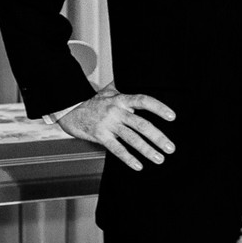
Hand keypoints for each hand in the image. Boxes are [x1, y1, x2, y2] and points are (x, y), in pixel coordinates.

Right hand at [57, 85, 176, 170]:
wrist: (69, 110)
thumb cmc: (91, 102)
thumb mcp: (108, 91)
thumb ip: (123, 87)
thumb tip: (139, 76)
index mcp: (120, 99)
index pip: (142, 101)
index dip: (158, 108)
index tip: (172, 116)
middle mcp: (116, 111)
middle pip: (141, 124)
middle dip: (157, 137)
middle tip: (170, 147)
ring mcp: (108, 124)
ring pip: (131, 138)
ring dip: (147, 150)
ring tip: (159, 158)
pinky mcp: (100, 136)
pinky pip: (116, 149)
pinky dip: (128, 159)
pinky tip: (138, 166)